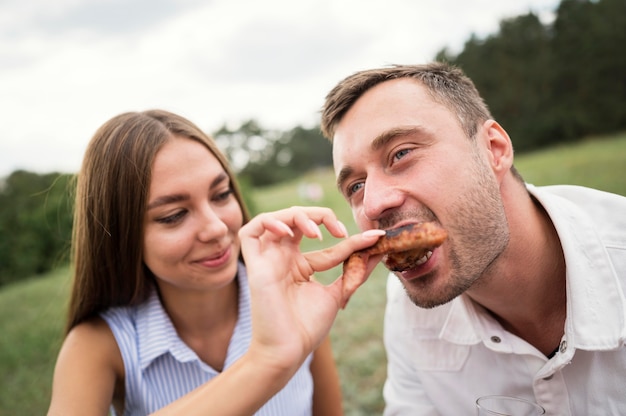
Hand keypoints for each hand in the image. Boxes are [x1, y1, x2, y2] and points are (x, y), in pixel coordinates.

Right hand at [238, 206, 383, 370]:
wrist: (290, 350)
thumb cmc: (308, 326)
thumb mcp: (338, 292)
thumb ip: (354, 269)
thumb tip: (376, 249)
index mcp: (300, 264)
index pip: (325, 240)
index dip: (350, 238)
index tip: (376, 239)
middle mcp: (283, 258)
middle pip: (297, 219)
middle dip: (321, 216)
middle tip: (342, 231)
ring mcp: (268, 259)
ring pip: (275, 219)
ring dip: (298, 216)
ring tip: (317, 233)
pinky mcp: (254, 264)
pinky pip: (251, 231)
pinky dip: (270, 222)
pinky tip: (288, 232)